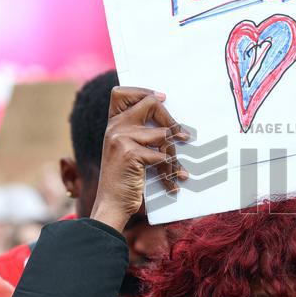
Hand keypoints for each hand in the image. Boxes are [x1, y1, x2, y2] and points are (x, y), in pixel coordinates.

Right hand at [91, 87, 188, 232]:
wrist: (111, 204)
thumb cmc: (122, 179)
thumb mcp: (124, 151)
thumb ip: (137, 133)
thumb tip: (168, 122)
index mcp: (112, 124)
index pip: (121, 93)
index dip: (144, 92)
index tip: (162, 99)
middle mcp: (115, 127)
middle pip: (151, 104)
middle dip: (171, 120)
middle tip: (184, 135)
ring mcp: (122, 138)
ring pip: (164, 135)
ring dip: (174, 156)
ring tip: (178, 170)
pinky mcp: (131, 153)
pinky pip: (162, 155)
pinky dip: (170, 171)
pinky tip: (173, 183)